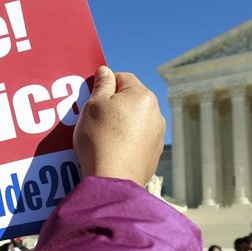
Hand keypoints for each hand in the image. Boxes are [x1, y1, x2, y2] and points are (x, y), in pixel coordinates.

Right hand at [73, 66, 164, 186]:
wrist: (113, 179)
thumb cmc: (100, 139)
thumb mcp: (93, 106)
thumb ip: (101, 85)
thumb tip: (105, 71)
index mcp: (142, 96)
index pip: (122, 78)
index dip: (105, 85)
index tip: (93, 99)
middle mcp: (155, 112)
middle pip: (131, 99)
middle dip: (114, 105)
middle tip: (95, 118)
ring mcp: (158, 134)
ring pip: (136, 119)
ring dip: (122, 123)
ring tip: (103, 137)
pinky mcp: (155, 153)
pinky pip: (139, 138)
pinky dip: (128, 140)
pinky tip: (113, 150)